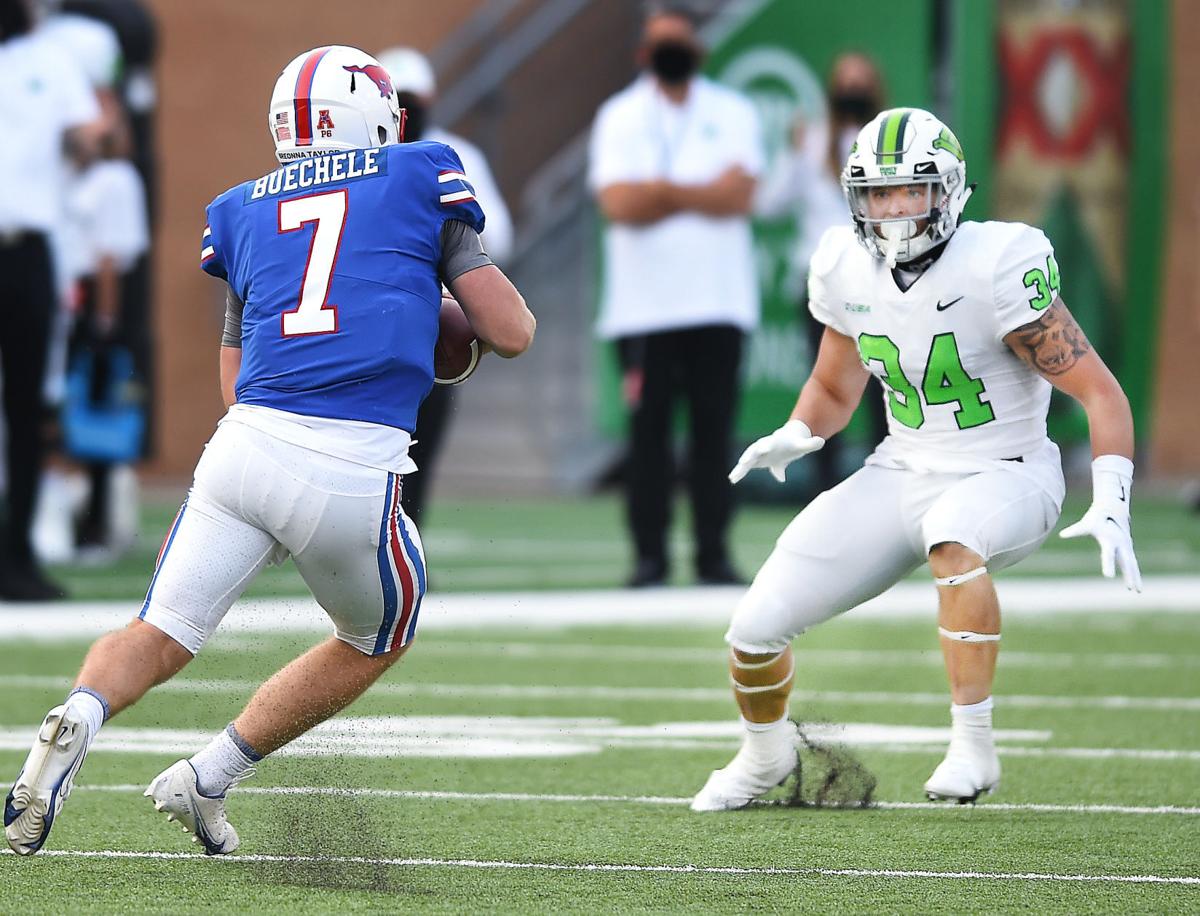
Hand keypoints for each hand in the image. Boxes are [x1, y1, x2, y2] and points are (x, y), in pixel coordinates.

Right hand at [728, 419, 824, 483]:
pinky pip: (745, 468)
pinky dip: (739, 473)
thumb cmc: (795, 444)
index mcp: (774, 442)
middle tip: (744, 462)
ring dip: (740, 468)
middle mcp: (763, 447)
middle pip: (754, 450)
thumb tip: (821, 441)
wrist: (786, 442)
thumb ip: (811, 444)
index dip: (766, 446)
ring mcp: (757, 454)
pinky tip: (733, 480)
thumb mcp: (803, 445)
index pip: (769, 443)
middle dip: (749, 456)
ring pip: (747, 460)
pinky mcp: (754, 461)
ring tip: (733, 477)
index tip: (763, 449)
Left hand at [1059, 455, 1141, 590]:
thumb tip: (1061, 535)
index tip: (1109, 577)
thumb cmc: (1097, 517)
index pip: (1109, 555)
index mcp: (1110, 540)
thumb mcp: (1086, 524)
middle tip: (1130, 589)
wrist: (1113, 508)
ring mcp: (1127, 547)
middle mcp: (1121, 545)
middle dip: (1128, 575)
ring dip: (1135, 577)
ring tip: (1137, 592)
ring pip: (1132, 565)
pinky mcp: (1128, 548)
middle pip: (1126, 562)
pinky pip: (1133, 563)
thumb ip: (1075, 530)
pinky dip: (1135, 573)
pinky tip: (1136, 584)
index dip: (1108, 565)